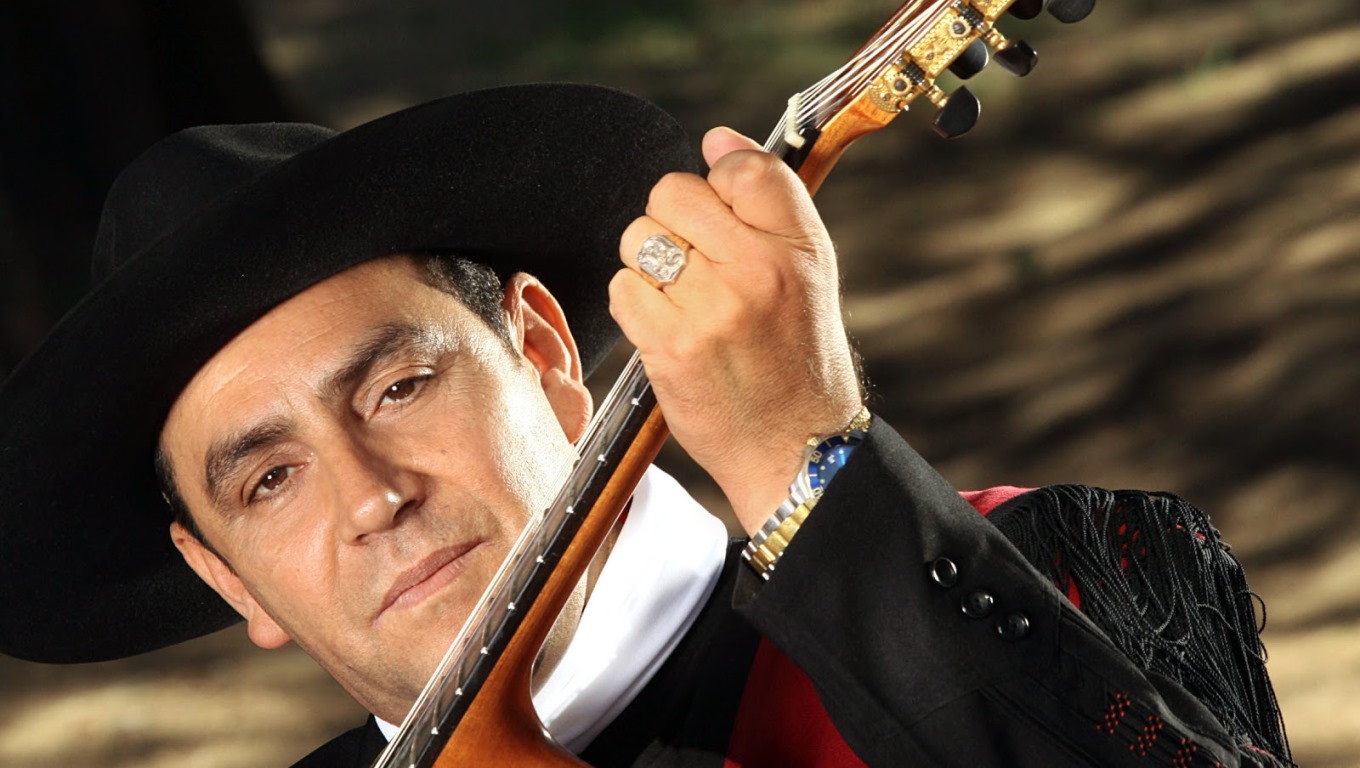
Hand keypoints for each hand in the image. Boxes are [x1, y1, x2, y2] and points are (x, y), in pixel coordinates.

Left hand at [610, 127, 862, 534]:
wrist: (796, 445)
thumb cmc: (797, 352)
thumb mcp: (810, 270)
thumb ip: (767, 200)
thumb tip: (715, 136)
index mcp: (797, 246)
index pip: (742, 166)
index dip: (717, 180)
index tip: (721, 212)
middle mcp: (757, 271)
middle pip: (672, 194)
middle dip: (672, 222)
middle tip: (696, 263)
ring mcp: (712, 310)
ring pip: (639, 239)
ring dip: (649, 265)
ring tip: (684, 299)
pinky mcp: (671, 346)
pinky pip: (623, 289)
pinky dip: (636, 305)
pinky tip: (667, 327)